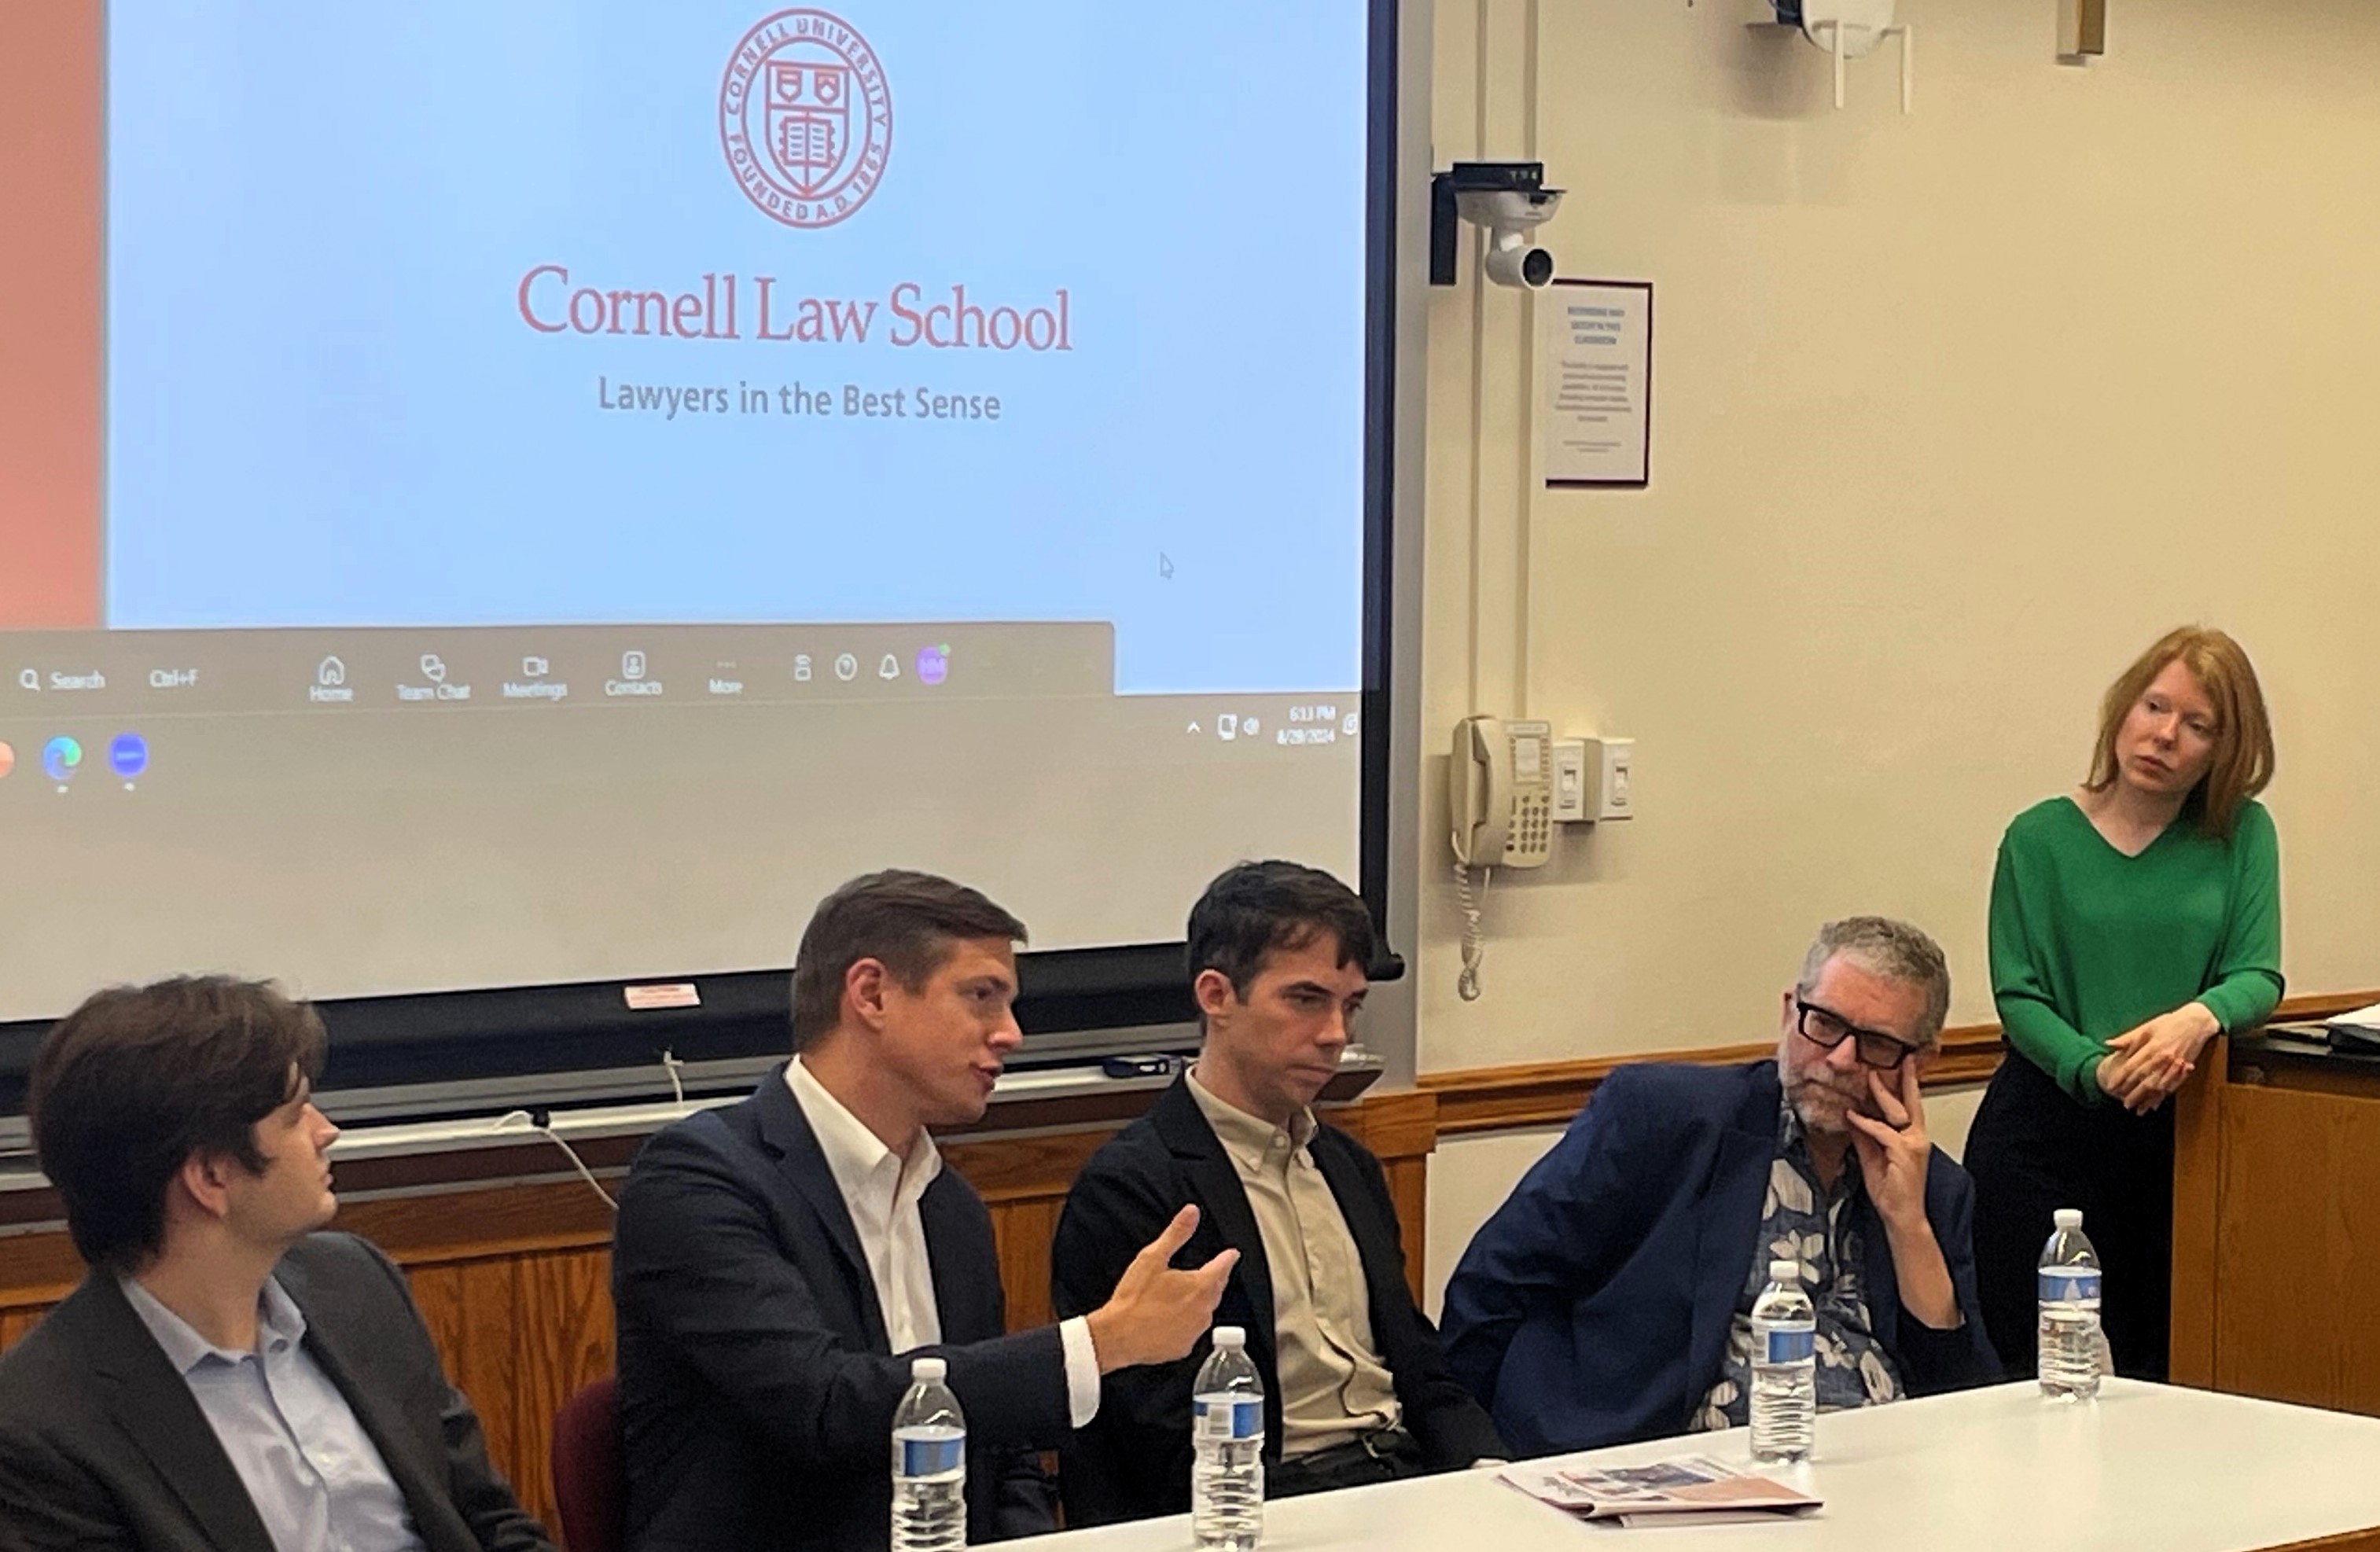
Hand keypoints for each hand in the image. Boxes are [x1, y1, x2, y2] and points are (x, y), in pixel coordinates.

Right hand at [1084, 1204, 1238, 1373]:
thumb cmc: (1133, 1299)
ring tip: (1179, 1296)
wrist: (1117, 1336)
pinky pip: (1191, 1330)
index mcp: (1200, 1286)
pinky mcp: (1184, 1347)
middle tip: (1202, 1274)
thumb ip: (1176, 1233)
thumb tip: (1191, 1213)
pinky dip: (1186, 1323)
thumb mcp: (1153, 1257)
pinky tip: (1169, 1318)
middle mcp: (1204, 1310)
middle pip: (1216, 1289)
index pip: (1223, 1266)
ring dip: (1198, 1302)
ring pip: (1205, 1311)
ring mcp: (1195, 1331)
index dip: (1227, 1258)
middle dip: (1212, 1280)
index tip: (1231, 1254)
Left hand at [1845, 1059, 1931, 1230]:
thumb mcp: (1872, 1157)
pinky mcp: (1905, 1154)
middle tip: (1898, 1060)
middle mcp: (1917, 1138)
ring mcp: (1913, 1145)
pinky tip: (1852, 1115)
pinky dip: (1866, 1122)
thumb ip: (1865, 1136)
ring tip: (1869, 1078)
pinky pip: (1882, 1131)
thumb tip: (1853, 1116)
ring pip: (1896, 1112)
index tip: (1903, 1065)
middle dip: (1903, 1079)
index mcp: (1912, 1138)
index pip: (1910, 1106)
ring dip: (1880, 1094)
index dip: (1907, 1085)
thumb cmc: (1891, 1190)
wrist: (1902, 1216)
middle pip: (1910, 1102)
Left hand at [2099, 1003, 2218, 1114]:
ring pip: (2159, 1087)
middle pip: (2146, 1080)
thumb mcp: (2147, 1027)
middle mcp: (2164, 1058)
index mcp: (2153, 1047)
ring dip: (2148, 1099)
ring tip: (2138, 1110)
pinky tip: (2156, 1104)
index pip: (2133, 1067)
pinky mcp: (2185, 1068)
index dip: (2121, 1078)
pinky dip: (2163, 1097)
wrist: (2198, 1021)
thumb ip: (2127, 1039)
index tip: (2111, 1087)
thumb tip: (2108, 1044)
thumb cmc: (2170, 1022)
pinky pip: (2173, 1086)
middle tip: (2124, 1105)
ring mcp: (2176, 1065)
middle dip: (2134, 1094)